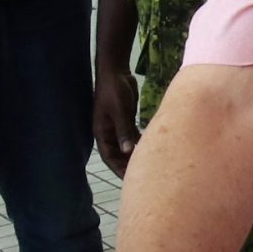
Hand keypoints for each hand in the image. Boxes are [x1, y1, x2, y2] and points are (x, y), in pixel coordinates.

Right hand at [95, 63, 141, 177]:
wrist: (116, 71)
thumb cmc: (114, 90)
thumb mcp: (119, 110)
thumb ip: (124, 130)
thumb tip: (127, 151)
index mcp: (102, 132)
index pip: (109, 156)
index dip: (118, 169)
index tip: (129, 179)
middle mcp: (108, 132)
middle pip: (117, 154)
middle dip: (127, 165)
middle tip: (142, 177)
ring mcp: (117, 126)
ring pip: (125, 146)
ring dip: (134, 155)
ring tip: (148, 167)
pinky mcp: (125, 120)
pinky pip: (132, 136)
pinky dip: (140, 142)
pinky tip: (151, 149)